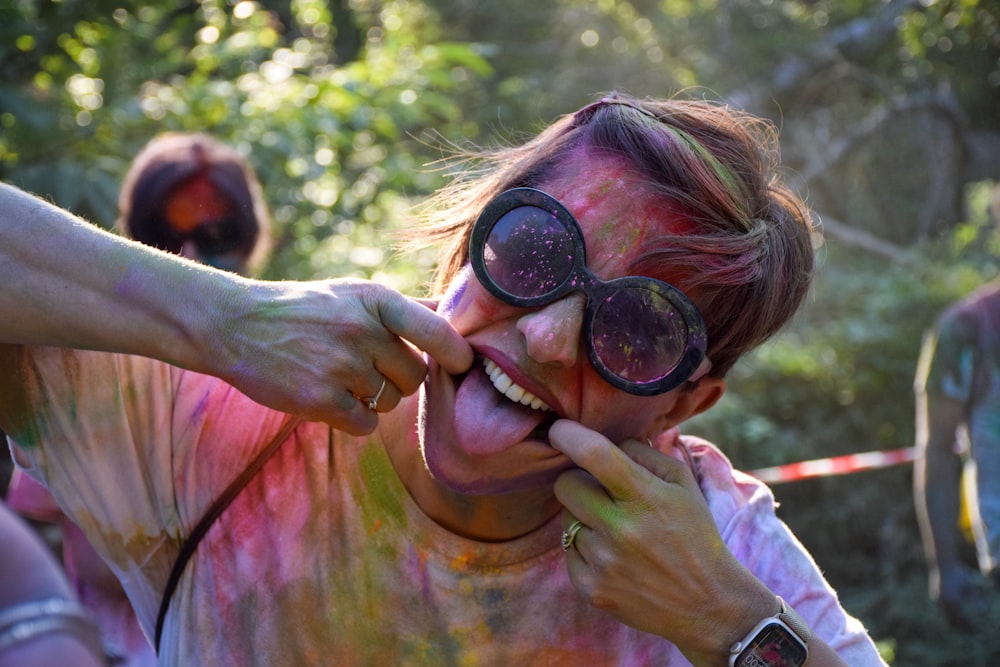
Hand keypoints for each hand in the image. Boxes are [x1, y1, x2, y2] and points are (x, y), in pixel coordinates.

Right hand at [209, 278, 472, 433]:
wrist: (235, 325)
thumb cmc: (305, 309)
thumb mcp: (353, 293)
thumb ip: (405, 307)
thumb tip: (458, 311)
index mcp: (375, 300)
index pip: (436, 331)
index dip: (458, 353)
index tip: (463, 364)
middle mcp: (361, 330)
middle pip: (416, 375)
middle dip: (401, 378)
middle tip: (370, 367)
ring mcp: (340, 366)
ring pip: (391, 402)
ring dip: (375, 398)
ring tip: (342, 377)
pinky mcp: (319, 399)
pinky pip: (366, 424)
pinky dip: (356, 418)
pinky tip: (333, 399)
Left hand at [550, 419, 774, 664]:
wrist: (708, 604)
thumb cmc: (695, 535)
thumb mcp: (683, 485)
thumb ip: (645, 453)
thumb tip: (608, 438)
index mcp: (646, 498)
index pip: (595, 455)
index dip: (569, 436)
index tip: (559, 430)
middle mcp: (621, 530)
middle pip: (565, 484)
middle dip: (578, 480)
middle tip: (600, 491)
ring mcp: (603, 562)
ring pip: (567, 518)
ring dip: (585, 517)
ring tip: (617, 530)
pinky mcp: (590, 589)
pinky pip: (568, 551)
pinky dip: (585, 549)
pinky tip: (613, 556)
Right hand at [935, 563, 989, 631]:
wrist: (942, 565)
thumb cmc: (959, 574)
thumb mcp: (970, 586)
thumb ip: (976, 598)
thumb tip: (984, 610)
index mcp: (953, 600)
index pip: (963, 618)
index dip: (970, 625)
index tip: (977, 629)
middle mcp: (944, 603)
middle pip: (953, 621)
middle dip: (963, 628)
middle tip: (972, 632)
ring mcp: (938, 602)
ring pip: (947, 618)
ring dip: (956, 624)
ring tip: (966, 628)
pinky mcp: (936, 599)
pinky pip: (944, 613)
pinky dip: (951, 617)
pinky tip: (958, 618)